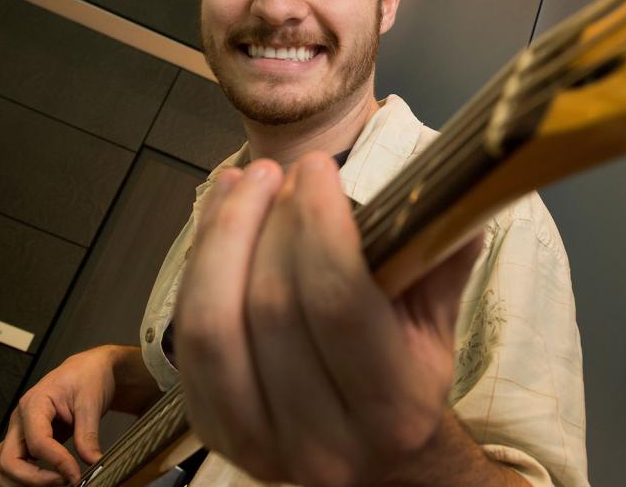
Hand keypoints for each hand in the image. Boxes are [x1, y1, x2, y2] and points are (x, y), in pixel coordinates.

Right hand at [0, 346, 125, 485]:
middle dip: (33, 480)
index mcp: (35, 403)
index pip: (37, 442)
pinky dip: (22, 479)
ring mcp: (18, 431)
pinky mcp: (23, 440)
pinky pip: (10, 465)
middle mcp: (20, 419)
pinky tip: (46, 480)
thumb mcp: (92, 403)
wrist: (86, 369)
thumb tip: (92, 462)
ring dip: (20, 483)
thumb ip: (89, 435)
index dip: (57, 463)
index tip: (76, 475)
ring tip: (54, 483)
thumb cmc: (86, 378)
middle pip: (7, 461)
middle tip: (64, 482)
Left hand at [174, 152, 481, 485]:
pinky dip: (197, 266)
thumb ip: (438, 255)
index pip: (339, 303)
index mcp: (393, 411)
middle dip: (271, 221)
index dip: (319, 224)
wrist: (378, 459)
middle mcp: (323, 442)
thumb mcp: (438, 321)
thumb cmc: (408, 376)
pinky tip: (219, 217)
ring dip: (223, 236)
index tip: (318, 168)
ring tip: (246, 182)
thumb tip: (440, 182)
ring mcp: (259, 443)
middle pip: (271, 307)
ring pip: (211, 324)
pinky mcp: (213, 431)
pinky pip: (185, 337)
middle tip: (284, 172)